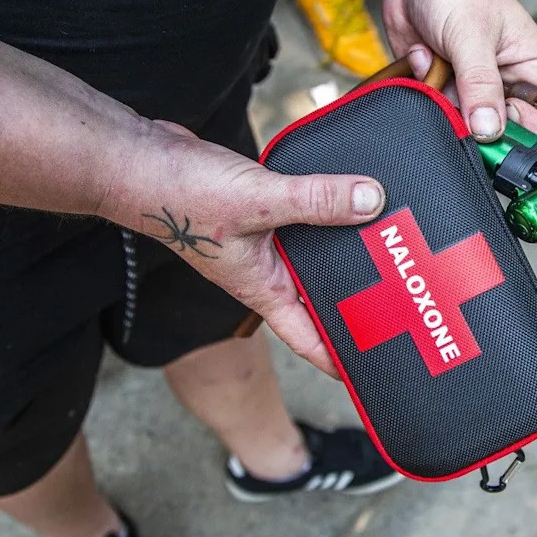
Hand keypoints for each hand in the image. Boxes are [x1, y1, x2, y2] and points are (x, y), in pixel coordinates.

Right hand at [99, 120, 385, 376]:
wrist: (140, 163)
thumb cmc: (180, 198)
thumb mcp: (258, 201)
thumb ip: (316, 200)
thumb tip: (371, 199)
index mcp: (262, 288)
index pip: (306, 339)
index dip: (337, 359)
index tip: (368, 372)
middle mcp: (262, 271)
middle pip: (314, 297)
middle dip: (350, 303)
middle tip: (397, 302)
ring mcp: (257, 242)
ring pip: (309, 255)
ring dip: (340, 251)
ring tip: (382, 248)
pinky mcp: (256, 210)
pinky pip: (299, 218)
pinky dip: (323, 212)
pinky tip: (346, 200)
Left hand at [363, 0, 536, 144]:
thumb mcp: (472, 35)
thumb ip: (480, 84)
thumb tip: (489, 130)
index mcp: (533, 69)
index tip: (508, 126)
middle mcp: (505, 85)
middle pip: (505, 133)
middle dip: (479, 123)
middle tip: (462, 99)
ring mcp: (472, 91)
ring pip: (463, 126)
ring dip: (445, 102)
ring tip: (439, 64)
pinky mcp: (442, 91)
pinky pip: (434, 113)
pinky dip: (424, 93)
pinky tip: (423, 60)